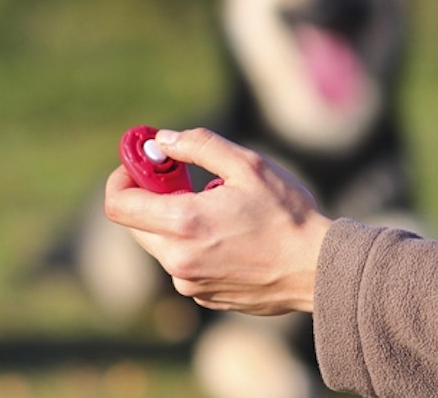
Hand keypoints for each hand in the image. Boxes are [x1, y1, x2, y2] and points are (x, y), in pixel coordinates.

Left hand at [104, 128, 331, 314]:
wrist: (318, 270)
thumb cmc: (288, 215)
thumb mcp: (247, 165)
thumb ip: (198, 145)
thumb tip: (163, 140)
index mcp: (183, 223)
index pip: (118, 204)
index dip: (122, 178)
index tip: (141, 164)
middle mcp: (178, 259)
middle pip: (135, 224)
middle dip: (151, 197)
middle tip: (183, 178)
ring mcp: (189, 283)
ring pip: (161, 244)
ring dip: (175, 222)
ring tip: (220, 209)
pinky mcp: (204, 296)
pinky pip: (183, 264)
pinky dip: (194, 245)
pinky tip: (232, 236)